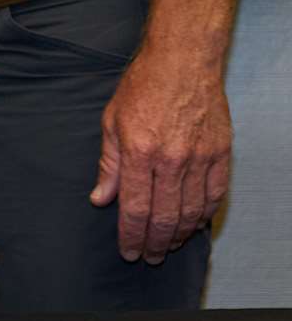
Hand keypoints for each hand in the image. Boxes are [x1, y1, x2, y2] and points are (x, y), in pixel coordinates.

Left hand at [90, 48, 231, 262]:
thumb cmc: (142, 87)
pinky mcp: (220, 155)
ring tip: (168, 247)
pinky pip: (214, 196)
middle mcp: (170, 160)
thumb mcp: (111, 121)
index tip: (128, 251)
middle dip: (154, 243)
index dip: (130, 235)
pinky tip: (194, 226)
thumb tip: (100, 198)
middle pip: (164, 217)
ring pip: (191, 212)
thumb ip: (108, 165)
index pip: (134, 208)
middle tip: (148, 258)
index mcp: (138, 152)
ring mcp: (199, 159)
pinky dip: (204, 216)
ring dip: (179, 235)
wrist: (182, 62)